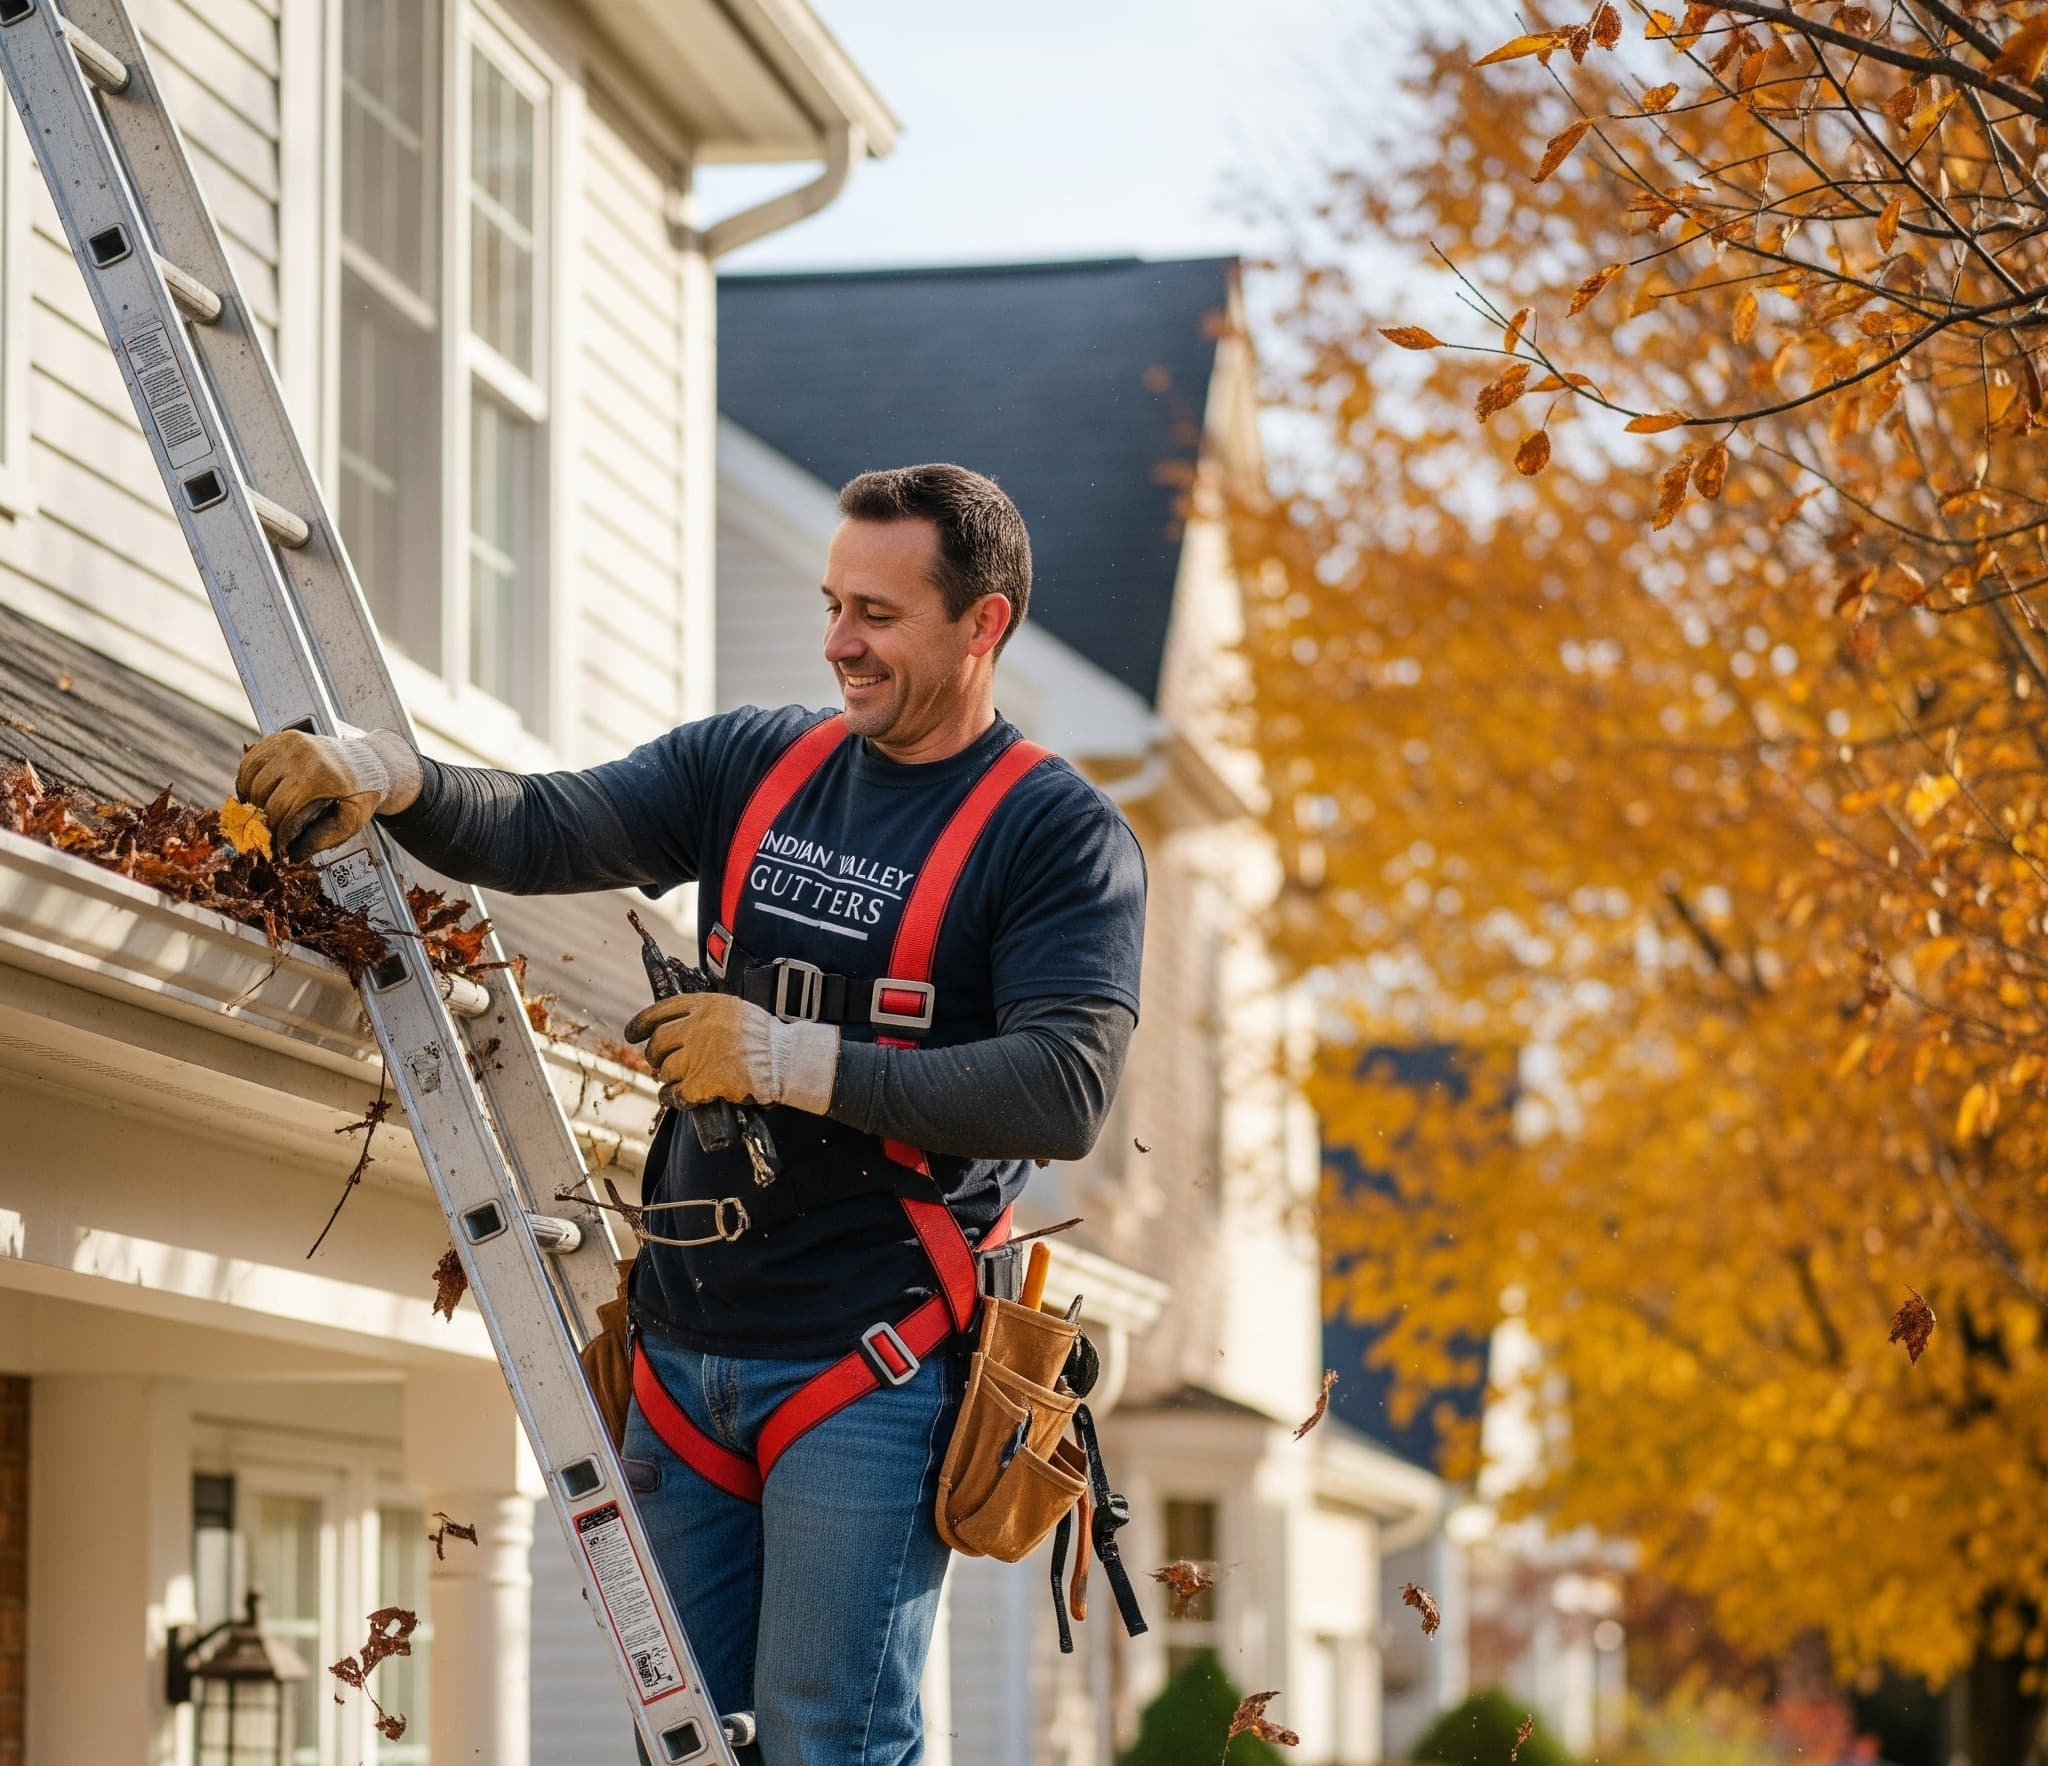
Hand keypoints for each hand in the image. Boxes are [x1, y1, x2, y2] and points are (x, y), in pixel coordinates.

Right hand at [234, 728, 421, 856]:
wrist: (371, 761)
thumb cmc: (361, 792)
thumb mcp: (351, 820)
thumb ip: (323, 838)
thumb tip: (293, 856)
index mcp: (319, 777)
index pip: (282, 811)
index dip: (276, 833)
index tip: (278, 846)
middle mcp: (301, 755)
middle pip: (263, 795)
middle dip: (263, 819)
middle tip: (267, 833)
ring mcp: (290, 743)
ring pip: (251, 777)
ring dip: (251, 799)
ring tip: (259, 815)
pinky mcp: (283, 736)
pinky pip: (251, 759)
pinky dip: (246, 778)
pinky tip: (254, 793)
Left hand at [623, 990, 838, 1113]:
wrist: (786, 1059)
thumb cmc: (765, 1037)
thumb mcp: (735, 1010)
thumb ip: (707, 1014)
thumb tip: (679, 1027)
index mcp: (705, 1005)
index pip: (660, 1011)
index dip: (641, 1024)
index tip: (631, 1034)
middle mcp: (698, 1027)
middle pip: (658, 1042)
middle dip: (655, 1055)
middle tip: (660, 1063)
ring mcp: (700, 1055)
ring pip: (666, 1069)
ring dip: (667, 1077)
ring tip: (675, 1080)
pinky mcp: (705, 1081)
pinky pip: (676, 1092)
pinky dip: (672, 1097)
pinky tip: (675, 1096)